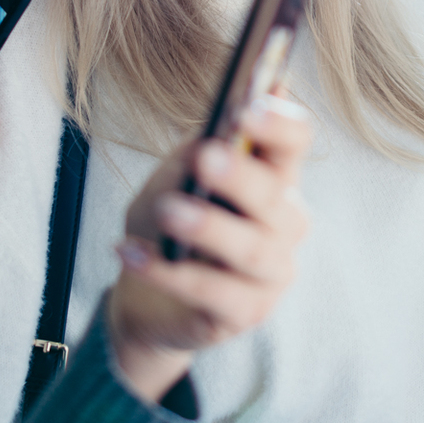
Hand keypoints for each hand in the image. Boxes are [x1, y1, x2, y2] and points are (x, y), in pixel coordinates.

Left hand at [105, 94, 312, 400]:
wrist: (148, 297)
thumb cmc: (168, 226)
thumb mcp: (171, 181)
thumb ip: (192, 156)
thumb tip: (212, 133)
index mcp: (275, 179)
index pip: (295, 143)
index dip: (279, 124)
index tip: (246, 109)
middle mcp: (286, 225)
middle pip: (275, 198)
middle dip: (241, 176)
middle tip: (206, 158)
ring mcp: (272, 273)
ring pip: (251, 249)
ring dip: (209, 227)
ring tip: (167, 211)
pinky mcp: (247, 313)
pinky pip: (211, 292)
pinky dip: (167, 272)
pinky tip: (128, 253)